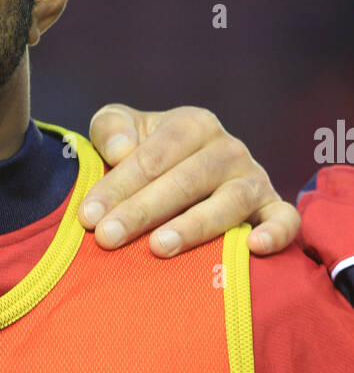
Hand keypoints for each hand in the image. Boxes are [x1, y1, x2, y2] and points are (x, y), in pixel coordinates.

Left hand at [79, 104, 299, 255]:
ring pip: (229, 202)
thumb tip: (120, 150)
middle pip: (185, 180)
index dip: (118, 186)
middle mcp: (228, 149)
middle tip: (108, 238)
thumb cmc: (146, 158)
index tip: (88, 217)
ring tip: (159, 247)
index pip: (152, 156)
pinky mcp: (272, 208)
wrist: (184, 178)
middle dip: (142, 210)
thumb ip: (111, 128)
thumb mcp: (123, 132)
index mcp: (193, 124)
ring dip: (195, 226)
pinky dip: (276, 232)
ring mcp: (253, 179)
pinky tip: (253, 248)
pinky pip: (284, 219)